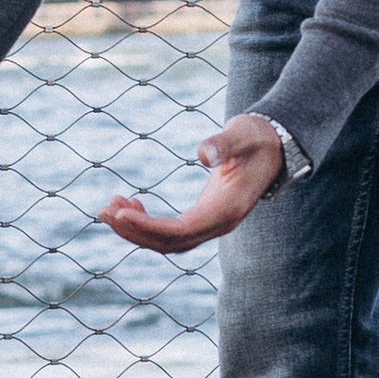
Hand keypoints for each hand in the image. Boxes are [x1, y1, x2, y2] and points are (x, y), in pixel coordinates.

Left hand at [100, 112, 286, 256]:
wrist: (274, 148)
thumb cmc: (257, 138)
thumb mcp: (243, 134)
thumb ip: (224, 144)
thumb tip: (202, 154)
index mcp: (227, 210)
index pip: (182, 230)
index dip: (149, 226)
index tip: (121, 212)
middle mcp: (219, 224)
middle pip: (170, 243)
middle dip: (135, 231)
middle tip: (104, 210)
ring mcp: (212, 224)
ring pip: (168, 241)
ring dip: (136, 229)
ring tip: (108, 207)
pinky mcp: (204, 217)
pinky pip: (171, 231)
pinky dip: (147, 222)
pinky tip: (129, 203)